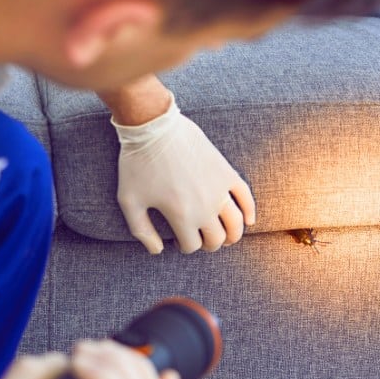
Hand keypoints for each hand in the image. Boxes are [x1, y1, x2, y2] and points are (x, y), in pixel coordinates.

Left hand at [113, 94, 255, 254]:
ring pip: (236, 224)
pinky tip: (249, 220)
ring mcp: (219, 189)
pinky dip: (250, 211)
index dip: (184, 247)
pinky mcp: (226, 172)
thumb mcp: (129, 201)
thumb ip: (141, 231)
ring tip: (226, 237)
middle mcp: (205, 207)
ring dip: (232, 236)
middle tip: (199, 239)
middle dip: (208, 244)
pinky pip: (246, 196)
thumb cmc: (137, 164)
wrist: (154, 127)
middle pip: (216, 239)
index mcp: (182, 217)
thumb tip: (158, 251)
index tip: (178, 241)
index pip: (192, 245)